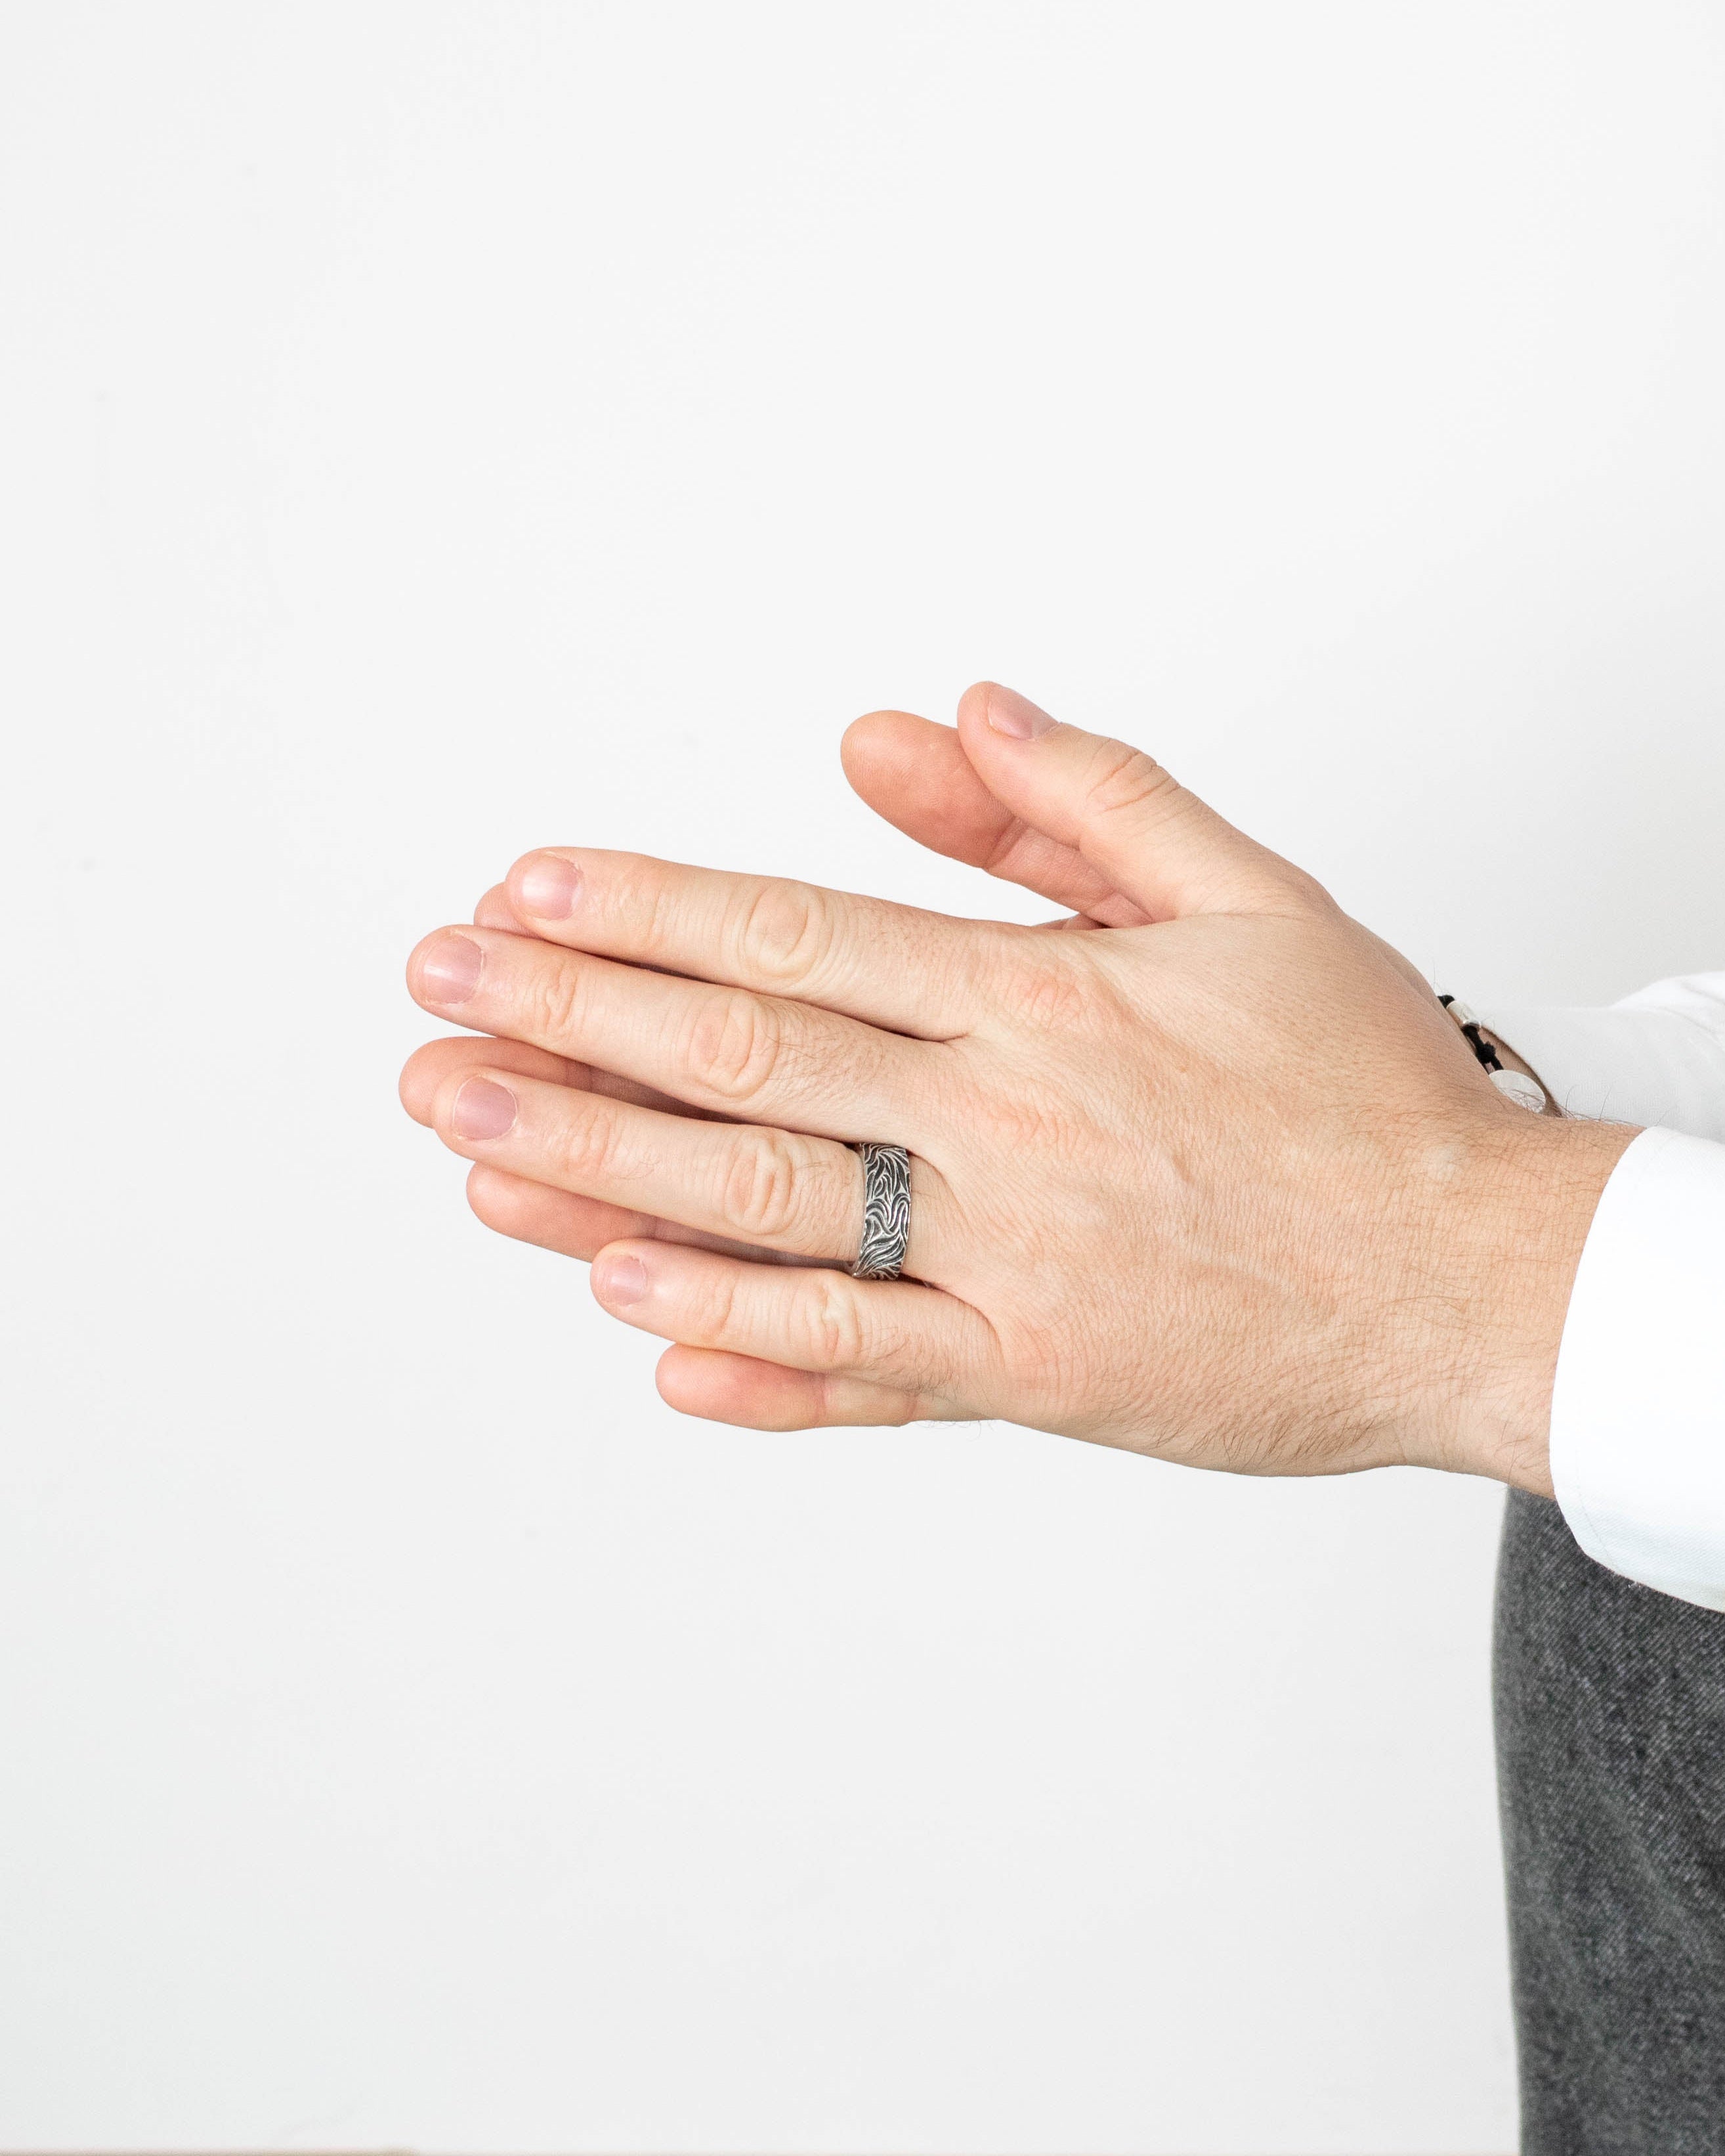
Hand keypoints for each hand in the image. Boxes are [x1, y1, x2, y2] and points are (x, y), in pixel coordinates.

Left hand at [400, 683, 1633, 1487]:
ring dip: (611, 1182)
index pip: (803, 934)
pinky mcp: (1042, 1376)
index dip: (649, 909)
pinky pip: (877, 1368)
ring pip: (782, 1216)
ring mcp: (1018, 1262)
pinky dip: (758, 1354)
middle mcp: (1012, 1127)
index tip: (526, 890)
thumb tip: (937, 716)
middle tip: (438, 1001)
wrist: (1476, 1277)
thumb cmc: (1365, 1092)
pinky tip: (642, 1332)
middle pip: (754, 1064)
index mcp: (1046, 1000)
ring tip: (477, 1147)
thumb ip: (1083, 801)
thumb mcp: (1246, 898)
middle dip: (577, 1025)